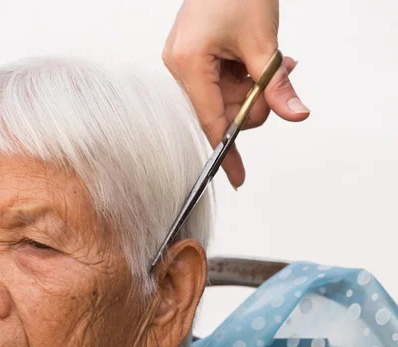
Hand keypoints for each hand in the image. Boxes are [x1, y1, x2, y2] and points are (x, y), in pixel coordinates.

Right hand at [163, 0, 309, 188]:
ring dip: (252, 87)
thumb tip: (294, 113)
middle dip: (253, 102)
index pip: (210, 120)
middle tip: (275, 80)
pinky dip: (242, 77)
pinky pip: (218, 82)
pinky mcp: (191, 57)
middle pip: (219, 111)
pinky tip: (256, 60)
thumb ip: (277, 84)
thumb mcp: (263, 42)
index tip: (236, 177)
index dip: (227, 150)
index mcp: (188, 63)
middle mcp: (178, 66)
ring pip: (222, 98)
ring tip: (272, 61)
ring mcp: (183, 62)